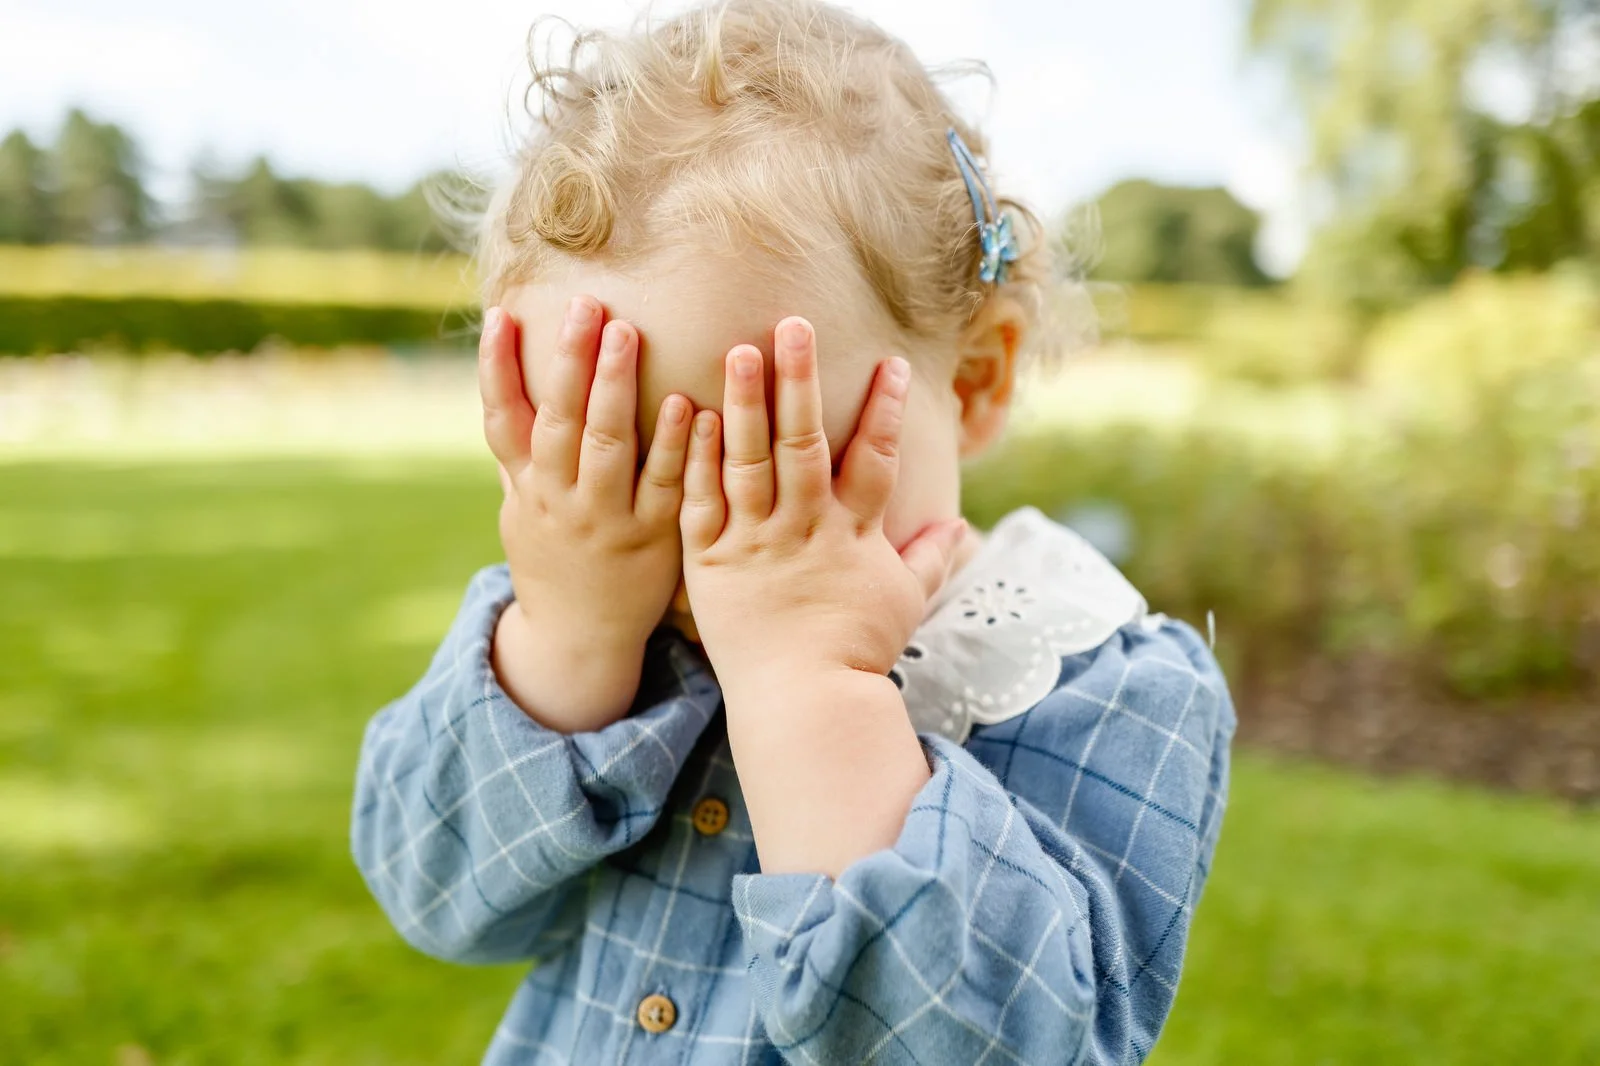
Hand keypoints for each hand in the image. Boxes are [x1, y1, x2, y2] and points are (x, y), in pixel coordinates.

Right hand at [479, 298, 692, 730]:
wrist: (579, 637)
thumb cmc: (554, 556)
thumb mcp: (522, 506)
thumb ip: (520, 451)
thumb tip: (506, 382)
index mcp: (525, 485)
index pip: (502, 419)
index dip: (496, 368)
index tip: (500, 316)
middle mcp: (560, 498)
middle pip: (561, 420)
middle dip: (572, 361)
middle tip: (588, 305)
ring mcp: (605, 518)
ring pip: (608, 446)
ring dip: (616, 388)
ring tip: (627, 332)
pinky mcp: (653, 537)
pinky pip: (665, 485)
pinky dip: (677, 444)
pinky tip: (691, 404)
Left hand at [678, 317, 966, 699]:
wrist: (803, 701)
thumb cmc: (858, 651)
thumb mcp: (905, 602)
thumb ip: (930, 559)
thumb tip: (962, 530)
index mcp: (852, 532)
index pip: (873, 458)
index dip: (885, 409)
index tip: (892, 363)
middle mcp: (804, 527)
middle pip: (803, 441)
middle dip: (800, 379)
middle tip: (792, 324)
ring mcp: (755, 541)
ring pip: (749, 460)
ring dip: (744, 403)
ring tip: (738, 351)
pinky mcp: (711, 561)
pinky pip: (701, 502)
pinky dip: (698, 459)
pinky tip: (690, 415)